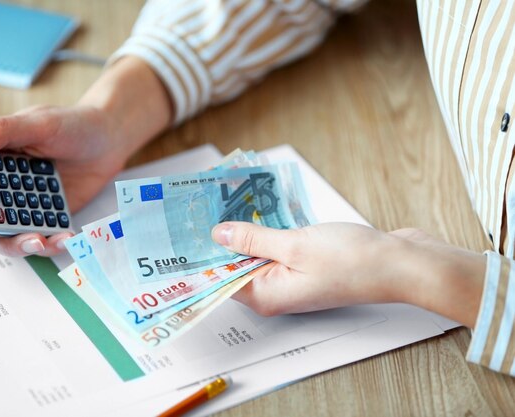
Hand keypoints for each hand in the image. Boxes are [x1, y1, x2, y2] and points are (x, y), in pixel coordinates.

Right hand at [0, 57, 171, 257]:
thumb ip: (2, 132)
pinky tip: (65, 237)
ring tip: (39, 240)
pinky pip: (42, 238)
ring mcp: (23, 205)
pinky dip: (51, 243)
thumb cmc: (71, 123)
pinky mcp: (47, 217)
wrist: (110, 138)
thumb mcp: (38, 122)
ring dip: (18, 244)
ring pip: (7, 236)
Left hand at [211, 222, 485, 326]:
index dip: (201, 255)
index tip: (182, 232)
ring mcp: (292, 277)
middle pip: (237, 264)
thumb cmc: (352, 260)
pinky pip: (278, 246)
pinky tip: (259, 206)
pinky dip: (268, 229)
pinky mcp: (306, 264)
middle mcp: (275, 291)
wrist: (401, 263)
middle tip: (201, 206)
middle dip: (221, 236)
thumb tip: (218, 236)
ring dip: (246, 228)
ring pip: (257, 252)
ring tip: (224, 199)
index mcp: (266, 295)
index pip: (220, 278)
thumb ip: (253, 240)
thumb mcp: (295, 245)